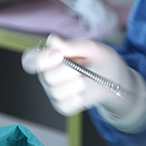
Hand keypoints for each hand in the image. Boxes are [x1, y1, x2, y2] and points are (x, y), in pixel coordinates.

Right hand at [22, 34, 145, 132]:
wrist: (116, 81)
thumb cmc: (102, 60)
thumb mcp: (91, 48)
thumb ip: (71, 45)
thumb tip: (52, 40)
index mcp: (49, 57)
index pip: (29, 60)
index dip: (40, 59)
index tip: (59, 55)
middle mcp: (47, 74)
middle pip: (47, 77)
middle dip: (68, 72)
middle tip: (81, 68)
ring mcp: (54, 91)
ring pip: (56, 92)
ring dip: (75, 86)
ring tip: (85, 80)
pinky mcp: (62, 105)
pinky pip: (64, 105)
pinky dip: (77, 99)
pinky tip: (83, 93)